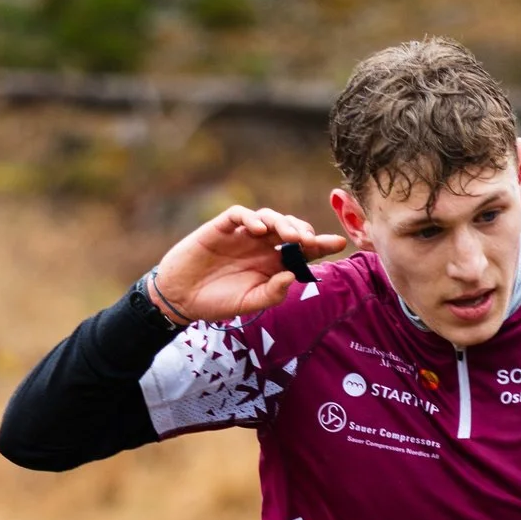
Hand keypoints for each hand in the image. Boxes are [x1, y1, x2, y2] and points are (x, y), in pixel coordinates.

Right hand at [149, 206, 348, 323]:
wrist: (181, 298)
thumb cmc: (216, 301)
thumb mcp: (249, 303)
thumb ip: (273, 293)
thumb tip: (294, 276)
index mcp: (272, 264)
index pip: (302, 250)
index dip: (321, 244)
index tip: (339, 242)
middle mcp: (261, 246)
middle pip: (290, 228)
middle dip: (303, 231)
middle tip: (309, 241)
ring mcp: (241, 235)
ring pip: (269, 217)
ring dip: (282, 223)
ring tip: (288, 236)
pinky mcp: (221, 228)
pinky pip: (239, 215)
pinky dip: (250, 218)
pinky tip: (257, 229)